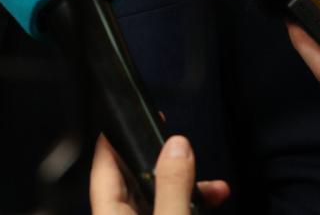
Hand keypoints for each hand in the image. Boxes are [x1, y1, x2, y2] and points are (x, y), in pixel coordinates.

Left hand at [88, 135, 229, 213]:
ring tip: (215, 185)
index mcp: (111, 213)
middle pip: (135, 180)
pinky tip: (214, 200)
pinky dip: (191, 206)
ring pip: (159, 200)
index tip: (132, 115)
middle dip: (164, 162)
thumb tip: (177, 146)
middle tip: (182, 145)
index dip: (116, 137)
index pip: (104, 164)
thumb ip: (172, 186)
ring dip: (186, 188)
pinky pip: (172, 213)